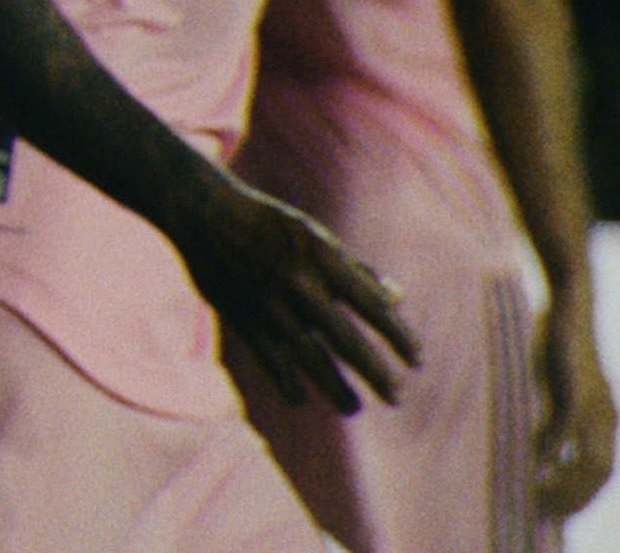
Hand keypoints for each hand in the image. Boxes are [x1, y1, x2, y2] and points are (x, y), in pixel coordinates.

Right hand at [177, 180, 417, 413]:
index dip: (398, 336)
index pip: (372, 305)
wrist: (203, 212)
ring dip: (333, 387)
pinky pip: (266, 357)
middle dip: (374, 372)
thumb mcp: (317, 237)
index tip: (417, 361)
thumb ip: (357, 270)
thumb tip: (397, 299)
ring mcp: (267, 302)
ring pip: (307, 356)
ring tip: (353, 408)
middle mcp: (298, 283)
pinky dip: (284, 381)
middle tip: (396, 397)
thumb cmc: (269, 223)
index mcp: (322, 259)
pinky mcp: (240, 315)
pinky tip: (300, 400)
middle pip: (344, 339)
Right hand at [534, 296, 618, 518]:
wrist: (574, 303)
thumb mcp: (562, 384)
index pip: (603, 472)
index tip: (555, 507)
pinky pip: (565, 433)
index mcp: (609, 419)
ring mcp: (597, 407)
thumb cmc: (561, 342)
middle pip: (601, 474)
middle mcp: (610, 418)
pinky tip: (534, 464)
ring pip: (589, 462)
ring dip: (563, 483)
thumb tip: (540, 444)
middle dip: (574, 497)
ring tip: (538, 494)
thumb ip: (557, 413)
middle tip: (544, 510)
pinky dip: (551, 453)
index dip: (582, 494)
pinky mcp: (577, 392)